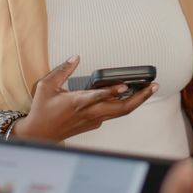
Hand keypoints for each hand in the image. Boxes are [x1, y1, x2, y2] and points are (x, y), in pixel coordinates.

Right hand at [11, 56, 156, 141]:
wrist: (39, 135)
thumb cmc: (41, 110)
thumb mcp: (46, 86)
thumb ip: (62, 70)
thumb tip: (76, 57)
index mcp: (77, 103)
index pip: (99, 97)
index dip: (113, 91)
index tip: (126, 85)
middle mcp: (89, 113)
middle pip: (120, 108)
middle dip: (140, 98)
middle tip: (153, 86)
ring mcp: (93, 120)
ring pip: (120, 112)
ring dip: (136, 101)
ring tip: (149, 88)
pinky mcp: (94, 123)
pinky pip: (113, 113)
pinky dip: (124, 104)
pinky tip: (132, 95)